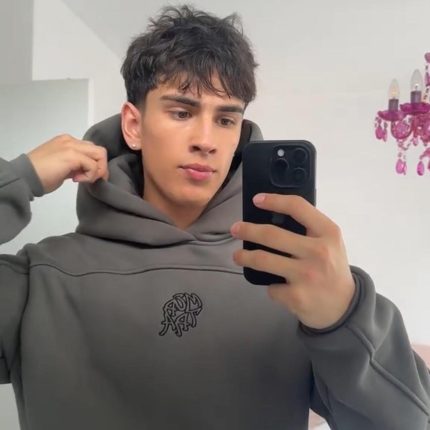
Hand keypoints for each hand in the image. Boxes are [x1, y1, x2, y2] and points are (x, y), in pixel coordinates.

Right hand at [27, 134, 107, 193]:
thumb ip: (75, 165)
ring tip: (84, 179)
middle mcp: (71, 140)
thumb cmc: (40, 175)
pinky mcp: (72, 155)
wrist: (26, 176)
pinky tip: (76, 180)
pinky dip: (90, 175)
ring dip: (97, 171)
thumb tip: (87, 172)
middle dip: (101, 168)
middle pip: (99, 151)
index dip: (94, 165)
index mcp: (67, 141)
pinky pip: (93, 165)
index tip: (85, 177)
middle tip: (91, 180)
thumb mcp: (61, 167)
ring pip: (100, 155)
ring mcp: (72, 146)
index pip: (91, 150)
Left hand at [230, 193, 355, 329]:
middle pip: (272, 235)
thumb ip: (309, 229)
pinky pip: (271, 286)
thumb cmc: (331, 267)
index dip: (274, 201)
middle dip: (248, 230)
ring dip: (244, 256)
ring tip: (237, 255)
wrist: (344, 306)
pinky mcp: (297, 296)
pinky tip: (276, 285)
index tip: (257, 200)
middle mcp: (319, 252)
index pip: (298, 207)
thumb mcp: (330, 242)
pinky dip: (270, 285)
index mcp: (328, 233)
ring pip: (263, 260)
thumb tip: (270, 215)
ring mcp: (306, 275)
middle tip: (235, 229)